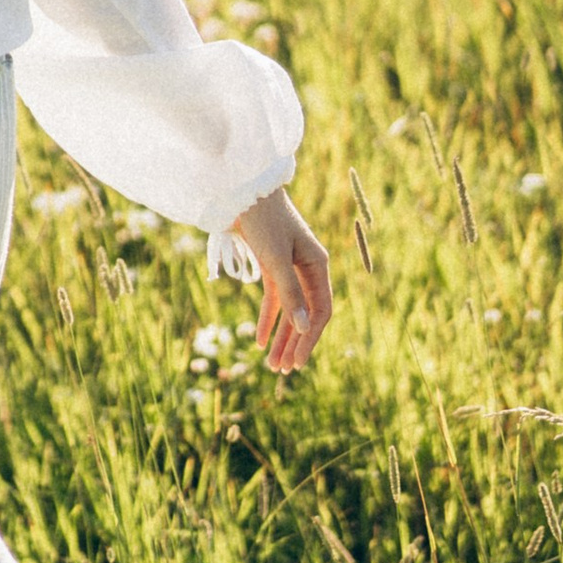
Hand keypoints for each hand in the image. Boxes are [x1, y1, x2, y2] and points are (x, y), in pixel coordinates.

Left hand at [233, 189, 333, 373]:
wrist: (242, 191)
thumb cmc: (264, 221)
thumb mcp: (276, 259)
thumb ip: (290, 293)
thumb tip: (304, 328)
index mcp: (318, 264)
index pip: (321, 310)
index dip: (310, 338)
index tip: (297, 362)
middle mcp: (307, 268)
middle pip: (305, 313)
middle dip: (294, 343)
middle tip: (282, 371)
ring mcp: (290, 267)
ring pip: (289, 309)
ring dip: (280, 336)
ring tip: (271, 364)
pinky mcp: (272, 265)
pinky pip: (273, 298)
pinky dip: (267, 318)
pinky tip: (258, 340)